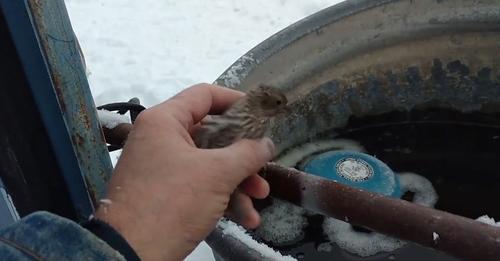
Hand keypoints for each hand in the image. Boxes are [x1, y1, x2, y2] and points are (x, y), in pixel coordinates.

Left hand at [94, 84, 274, 259]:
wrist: (130, 254)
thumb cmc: (172, 201)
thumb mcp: (217, 174)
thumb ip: (247, 153)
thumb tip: (267, 143)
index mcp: (165, 121)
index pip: (204, 95)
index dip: (236, 101)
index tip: (261, 114)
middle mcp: (161, 138)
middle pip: (212, 135)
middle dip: (243, 155)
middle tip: (264, 166)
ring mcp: (161, 166)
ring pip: (209, 164)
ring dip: (238, 182)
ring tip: (259, 200)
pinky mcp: (164, 192)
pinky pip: (198, 185)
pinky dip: (222, 198)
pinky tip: (246, 218)